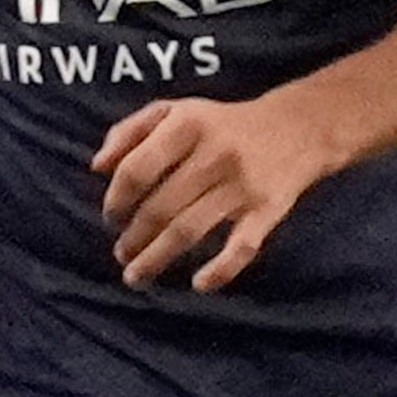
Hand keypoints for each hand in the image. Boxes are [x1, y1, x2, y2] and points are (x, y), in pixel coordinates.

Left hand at [92, 88, 340, 288]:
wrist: (299, 127)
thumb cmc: (222, 124)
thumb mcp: (175, 110)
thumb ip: (129, 132)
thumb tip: (97, 167)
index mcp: (187, 125)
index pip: (137, 169)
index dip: (116, 199)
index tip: (111, 218)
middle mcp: (214, 154)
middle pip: (160, 207)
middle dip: (133, 238)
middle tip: (122, 254)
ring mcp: (242, 185)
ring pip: (189, 231)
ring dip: (156, 258)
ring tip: (136, 275)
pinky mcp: (267, 211)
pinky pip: (242, 248)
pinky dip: (220, 270)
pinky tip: (199, 285)